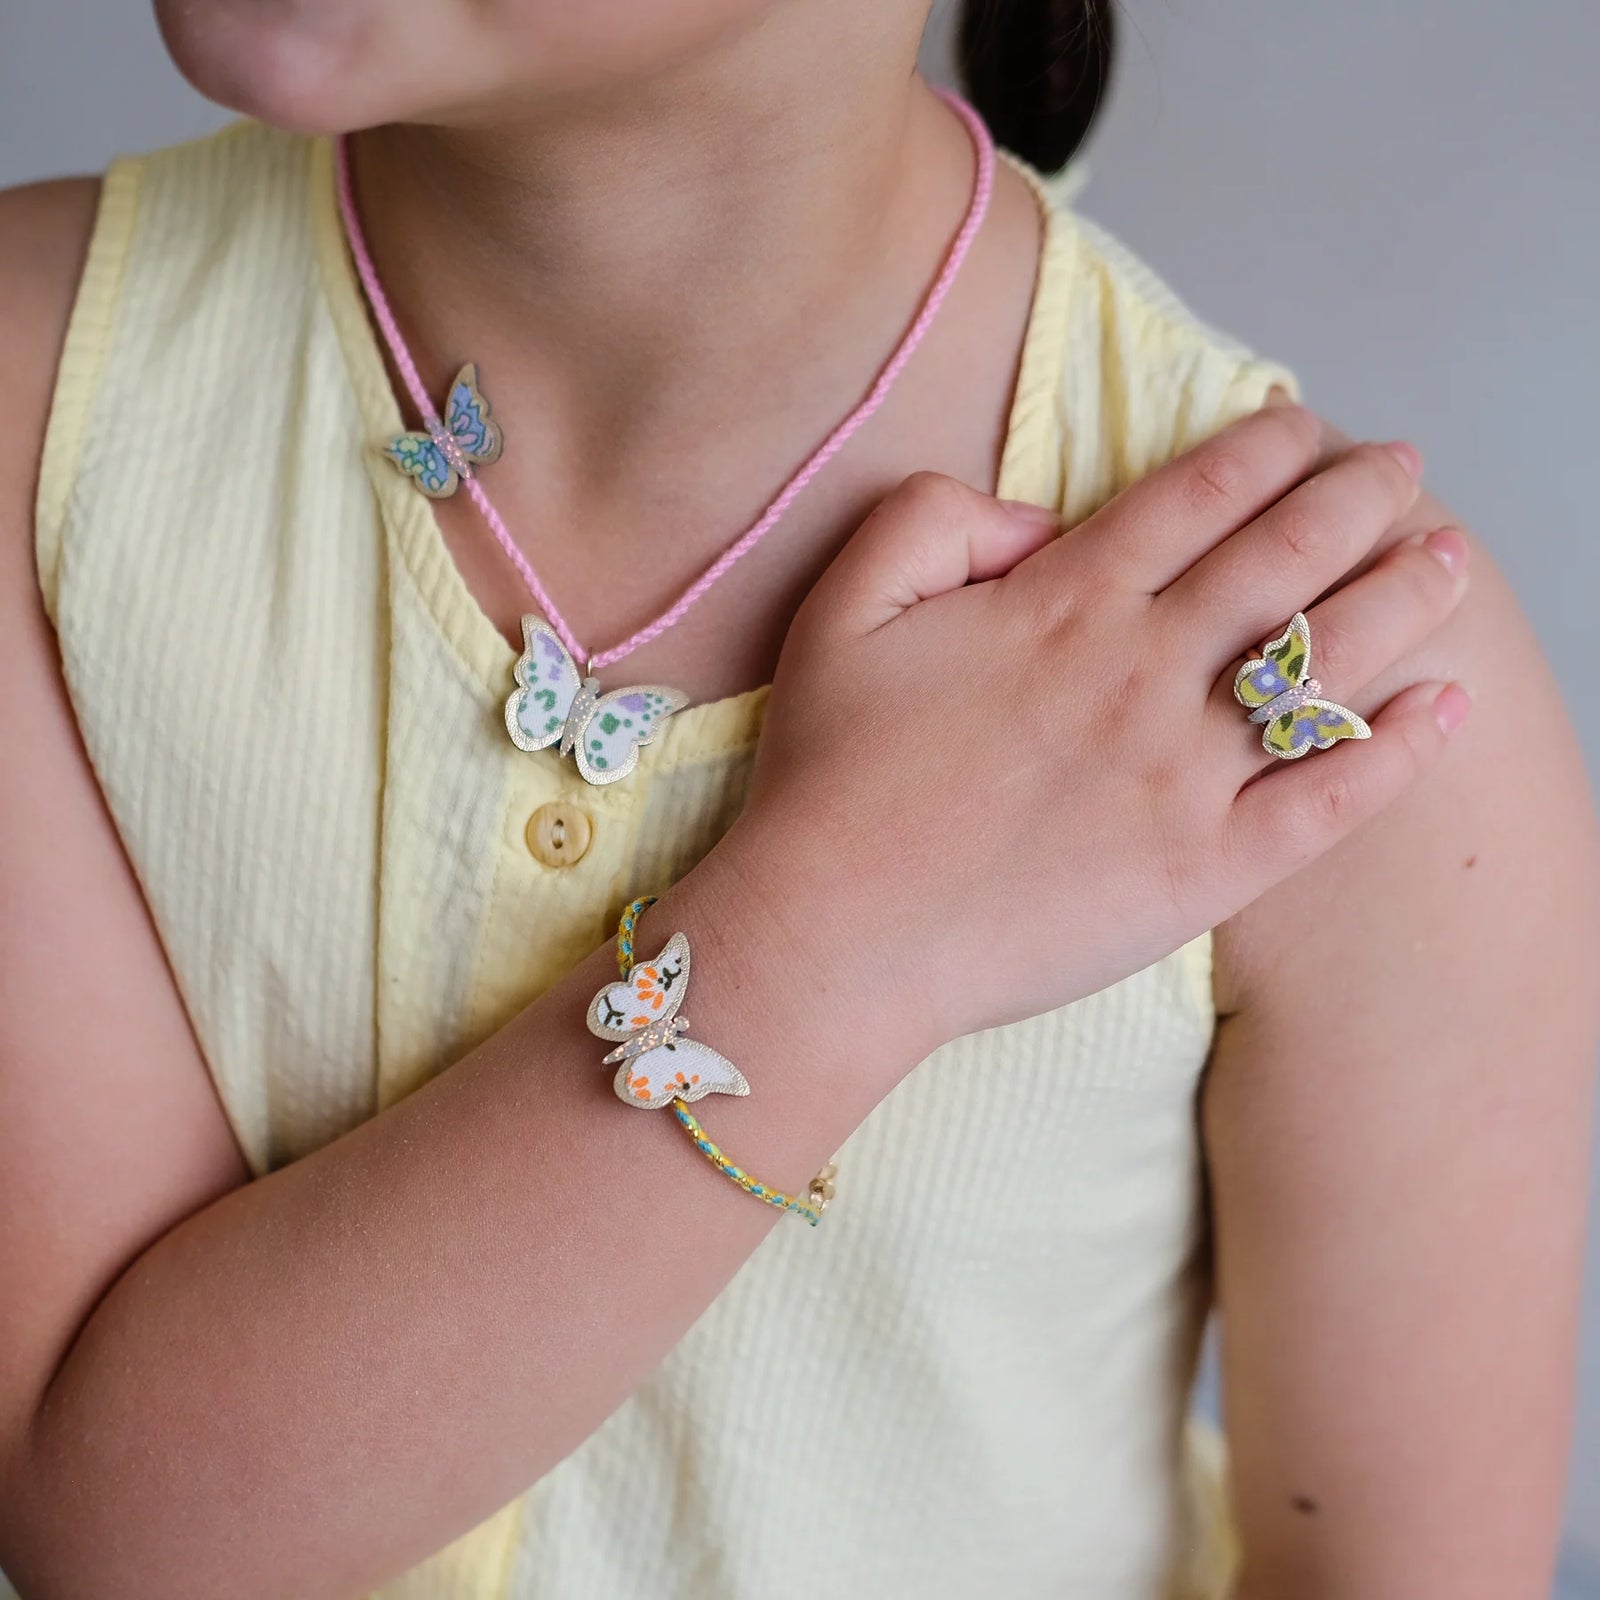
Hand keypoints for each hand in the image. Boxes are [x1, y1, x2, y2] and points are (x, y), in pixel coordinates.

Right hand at [732, 404, 1471, 1054]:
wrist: (840, 932)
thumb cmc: (831, 777)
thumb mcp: (844, 606)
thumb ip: (932, 520)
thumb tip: (1035, 523)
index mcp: (1063, 605)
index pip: (1192, 501)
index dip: (1261, 452)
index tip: (1305, 427)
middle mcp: (1142, 673)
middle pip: (1281, 561)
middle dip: (1356, 499)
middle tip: (1403, 468)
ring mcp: (1184, 774)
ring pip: (1324, 664)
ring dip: (1400, 598)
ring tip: (1449, 559)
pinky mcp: (1205, 870)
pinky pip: (1327, 798)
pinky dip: (1396, 748)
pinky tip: (1443, 706)